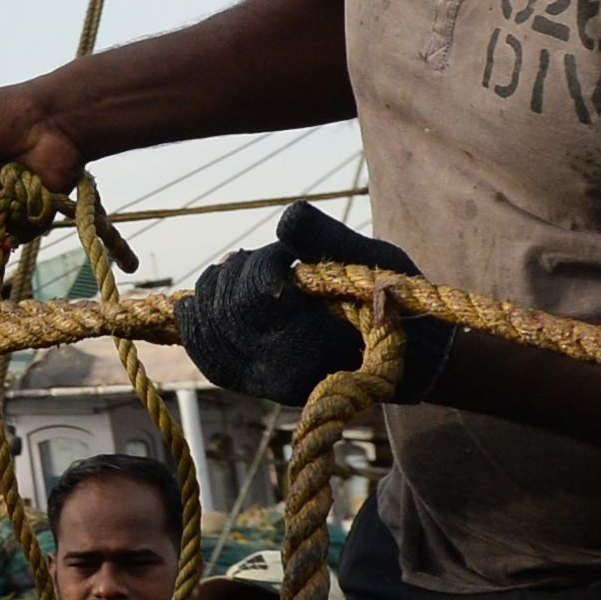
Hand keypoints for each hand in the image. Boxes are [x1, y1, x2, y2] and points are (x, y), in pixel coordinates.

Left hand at [174, 201, 453, 405]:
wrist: (402, 356)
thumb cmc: (391, 304)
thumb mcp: (372, 262)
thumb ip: (328, 240)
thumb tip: (285, 217)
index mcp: (314, 347)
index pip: (258, 297)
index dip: (264, 263)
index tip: (286, 255)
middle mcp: (282, 375)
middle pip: (227, 311)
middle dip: (237, 272)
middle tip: (258, 257)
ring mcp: (264, 382)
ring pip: (209, 331)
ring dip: (215, 289)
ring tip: (237, 269)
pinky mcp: (252, 381)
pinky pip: (207, 353)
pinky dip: (197, 321)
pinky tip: (199, 297)